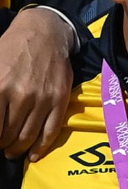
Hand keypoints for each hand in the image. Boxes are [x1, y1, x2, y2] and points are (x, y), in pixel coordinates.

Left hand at [0, 8, 75, 161]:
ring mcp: (42, 99)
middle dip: (2, 145)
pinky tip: (34, 155)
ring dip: (17, 149)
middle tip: (1, 147)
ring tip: (12, 151)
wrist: (44, 33)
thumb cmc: (11, 50)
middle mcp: (21, 96)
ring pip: (27, 137)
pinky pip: (51, 131)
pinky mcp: (60, 99)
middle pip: (7, 135)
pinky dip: (41, 148)